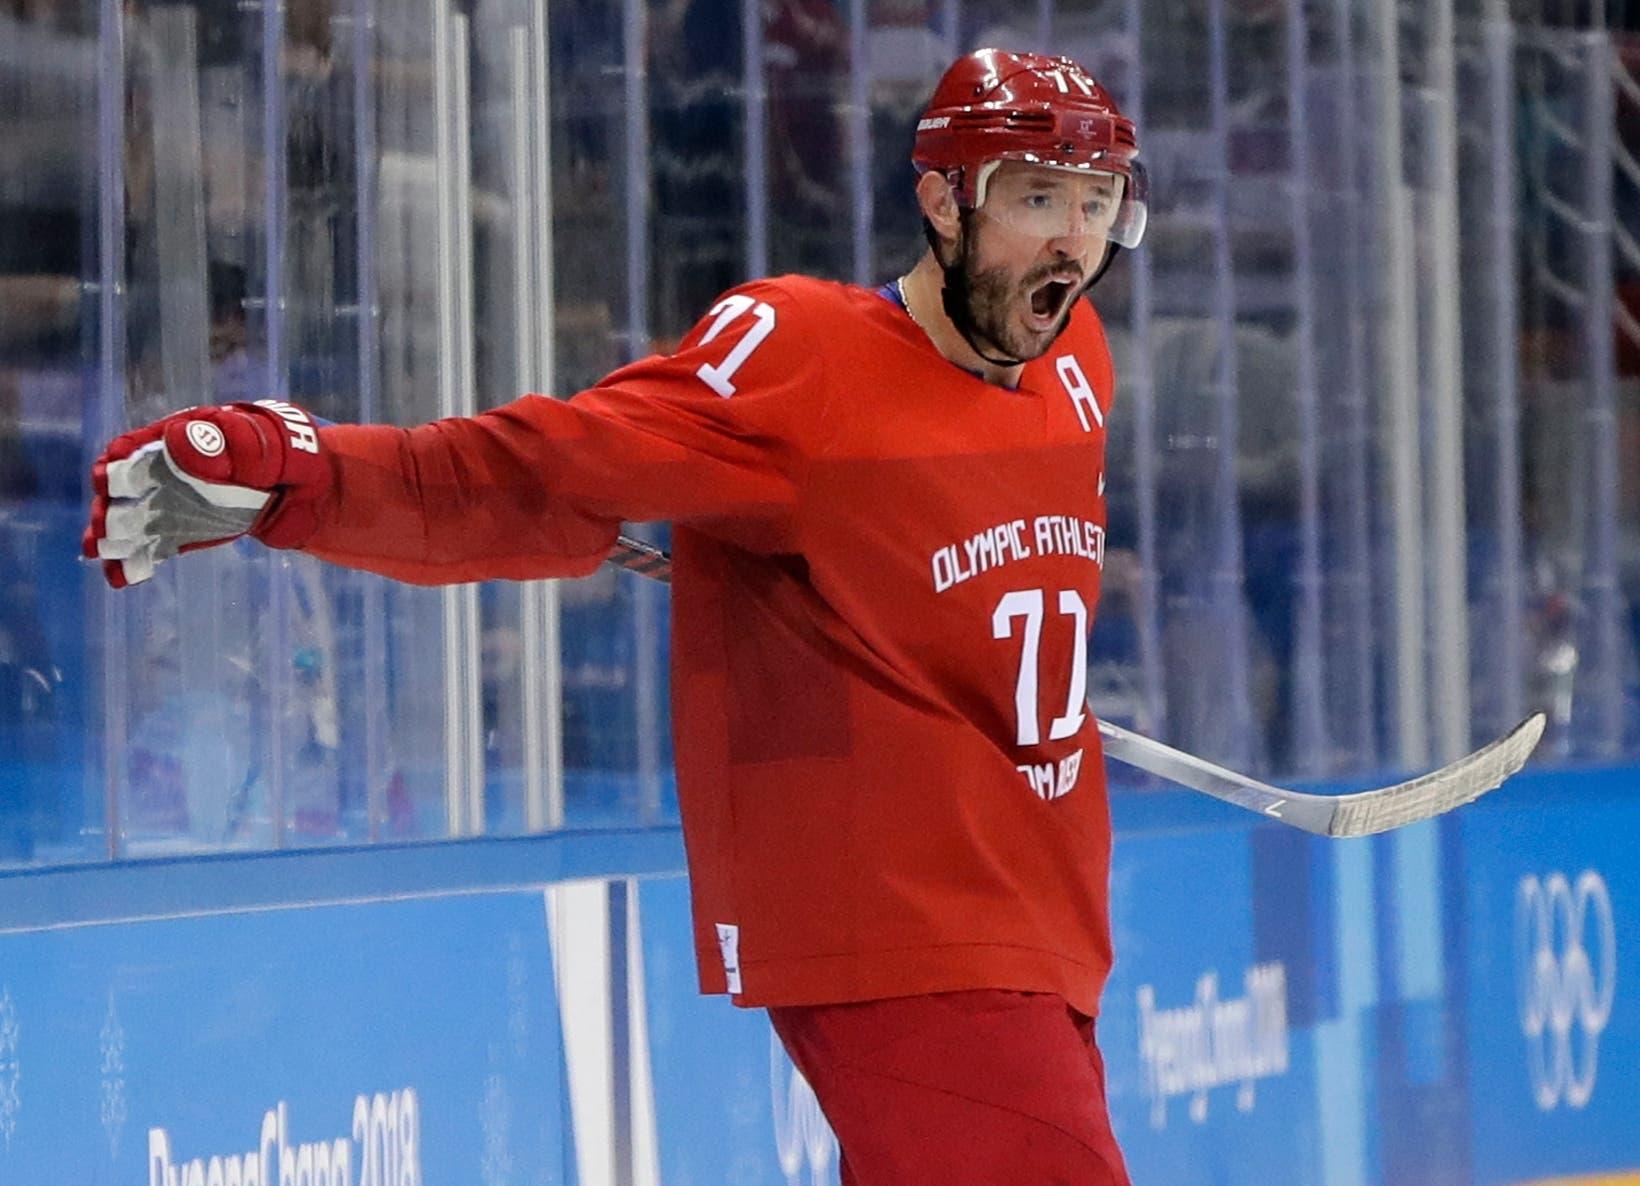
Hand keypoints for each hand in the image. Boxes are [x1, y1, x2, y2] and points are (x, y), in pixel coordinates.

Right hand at [83, 399, 329, 587]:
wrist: (302, 488)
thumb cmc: (281, 454)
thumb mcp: (264, 443)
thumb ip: (231, 442)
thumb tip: (181, 442)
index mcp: (181, 437)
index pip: (140, 445)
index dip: (123, 459)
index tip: (110, 475)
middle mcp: (166, 470)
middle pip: (125, 486)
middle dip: (110, 504)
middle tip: (102, 524)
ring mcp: (171, 502)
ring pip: (132, 518)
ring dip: (113, 534)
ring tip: (98, 551)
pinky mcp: (180, 531)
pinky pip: (153, 546)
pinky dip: (135, 561)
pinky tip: (120, 578)